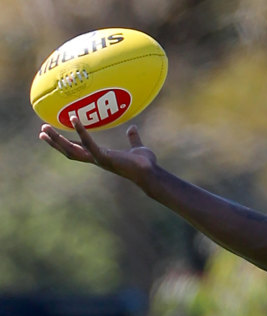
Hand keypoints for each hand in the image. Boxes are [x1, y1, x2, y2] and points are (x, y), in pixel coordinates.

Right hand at [39, 116, 156, 185]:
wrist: (151, 173)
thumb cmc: (145, 163)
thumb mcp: (137, 148)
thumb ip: (133, 139)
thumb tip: (132, 128)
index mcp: (101, 156)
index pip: (78, 149)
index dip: (64, 143)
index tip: (51, 135)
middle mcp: (96, 159)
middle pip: (69, 151)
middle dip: (55, 142)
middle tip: (42, 130)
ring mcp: (99, 159)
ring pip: (72, 149)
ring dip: (58, 139)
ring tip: (46, 128)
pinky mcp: (105, 157)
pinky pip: (89, 144)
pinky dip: (81, 131)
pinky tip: (74, 119)